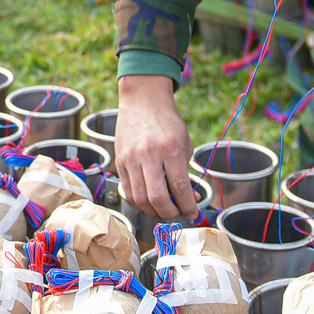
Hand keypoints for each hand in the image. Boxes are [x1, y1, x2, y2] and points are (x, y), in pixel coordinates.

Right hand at [114, 75, 200, 220]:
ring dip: (153, 211)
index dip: (188, 206)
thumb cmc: (167, 121)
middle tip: (177, 213)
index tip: (193, 213)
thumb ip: (186, 171)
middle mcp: (149, 154)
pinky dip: (139, 202)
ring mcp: (131, 158)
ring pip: (140, 199)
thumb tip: (191, 199)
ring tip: (163, 208)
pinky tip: (148, 201)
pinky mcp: (120, 161)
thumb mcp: (184, 142)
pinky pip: (128, 191)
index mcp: (170, 148)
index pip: (180, 187)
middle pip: (157, 198)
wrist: (142, 100)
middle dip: (170, 213)